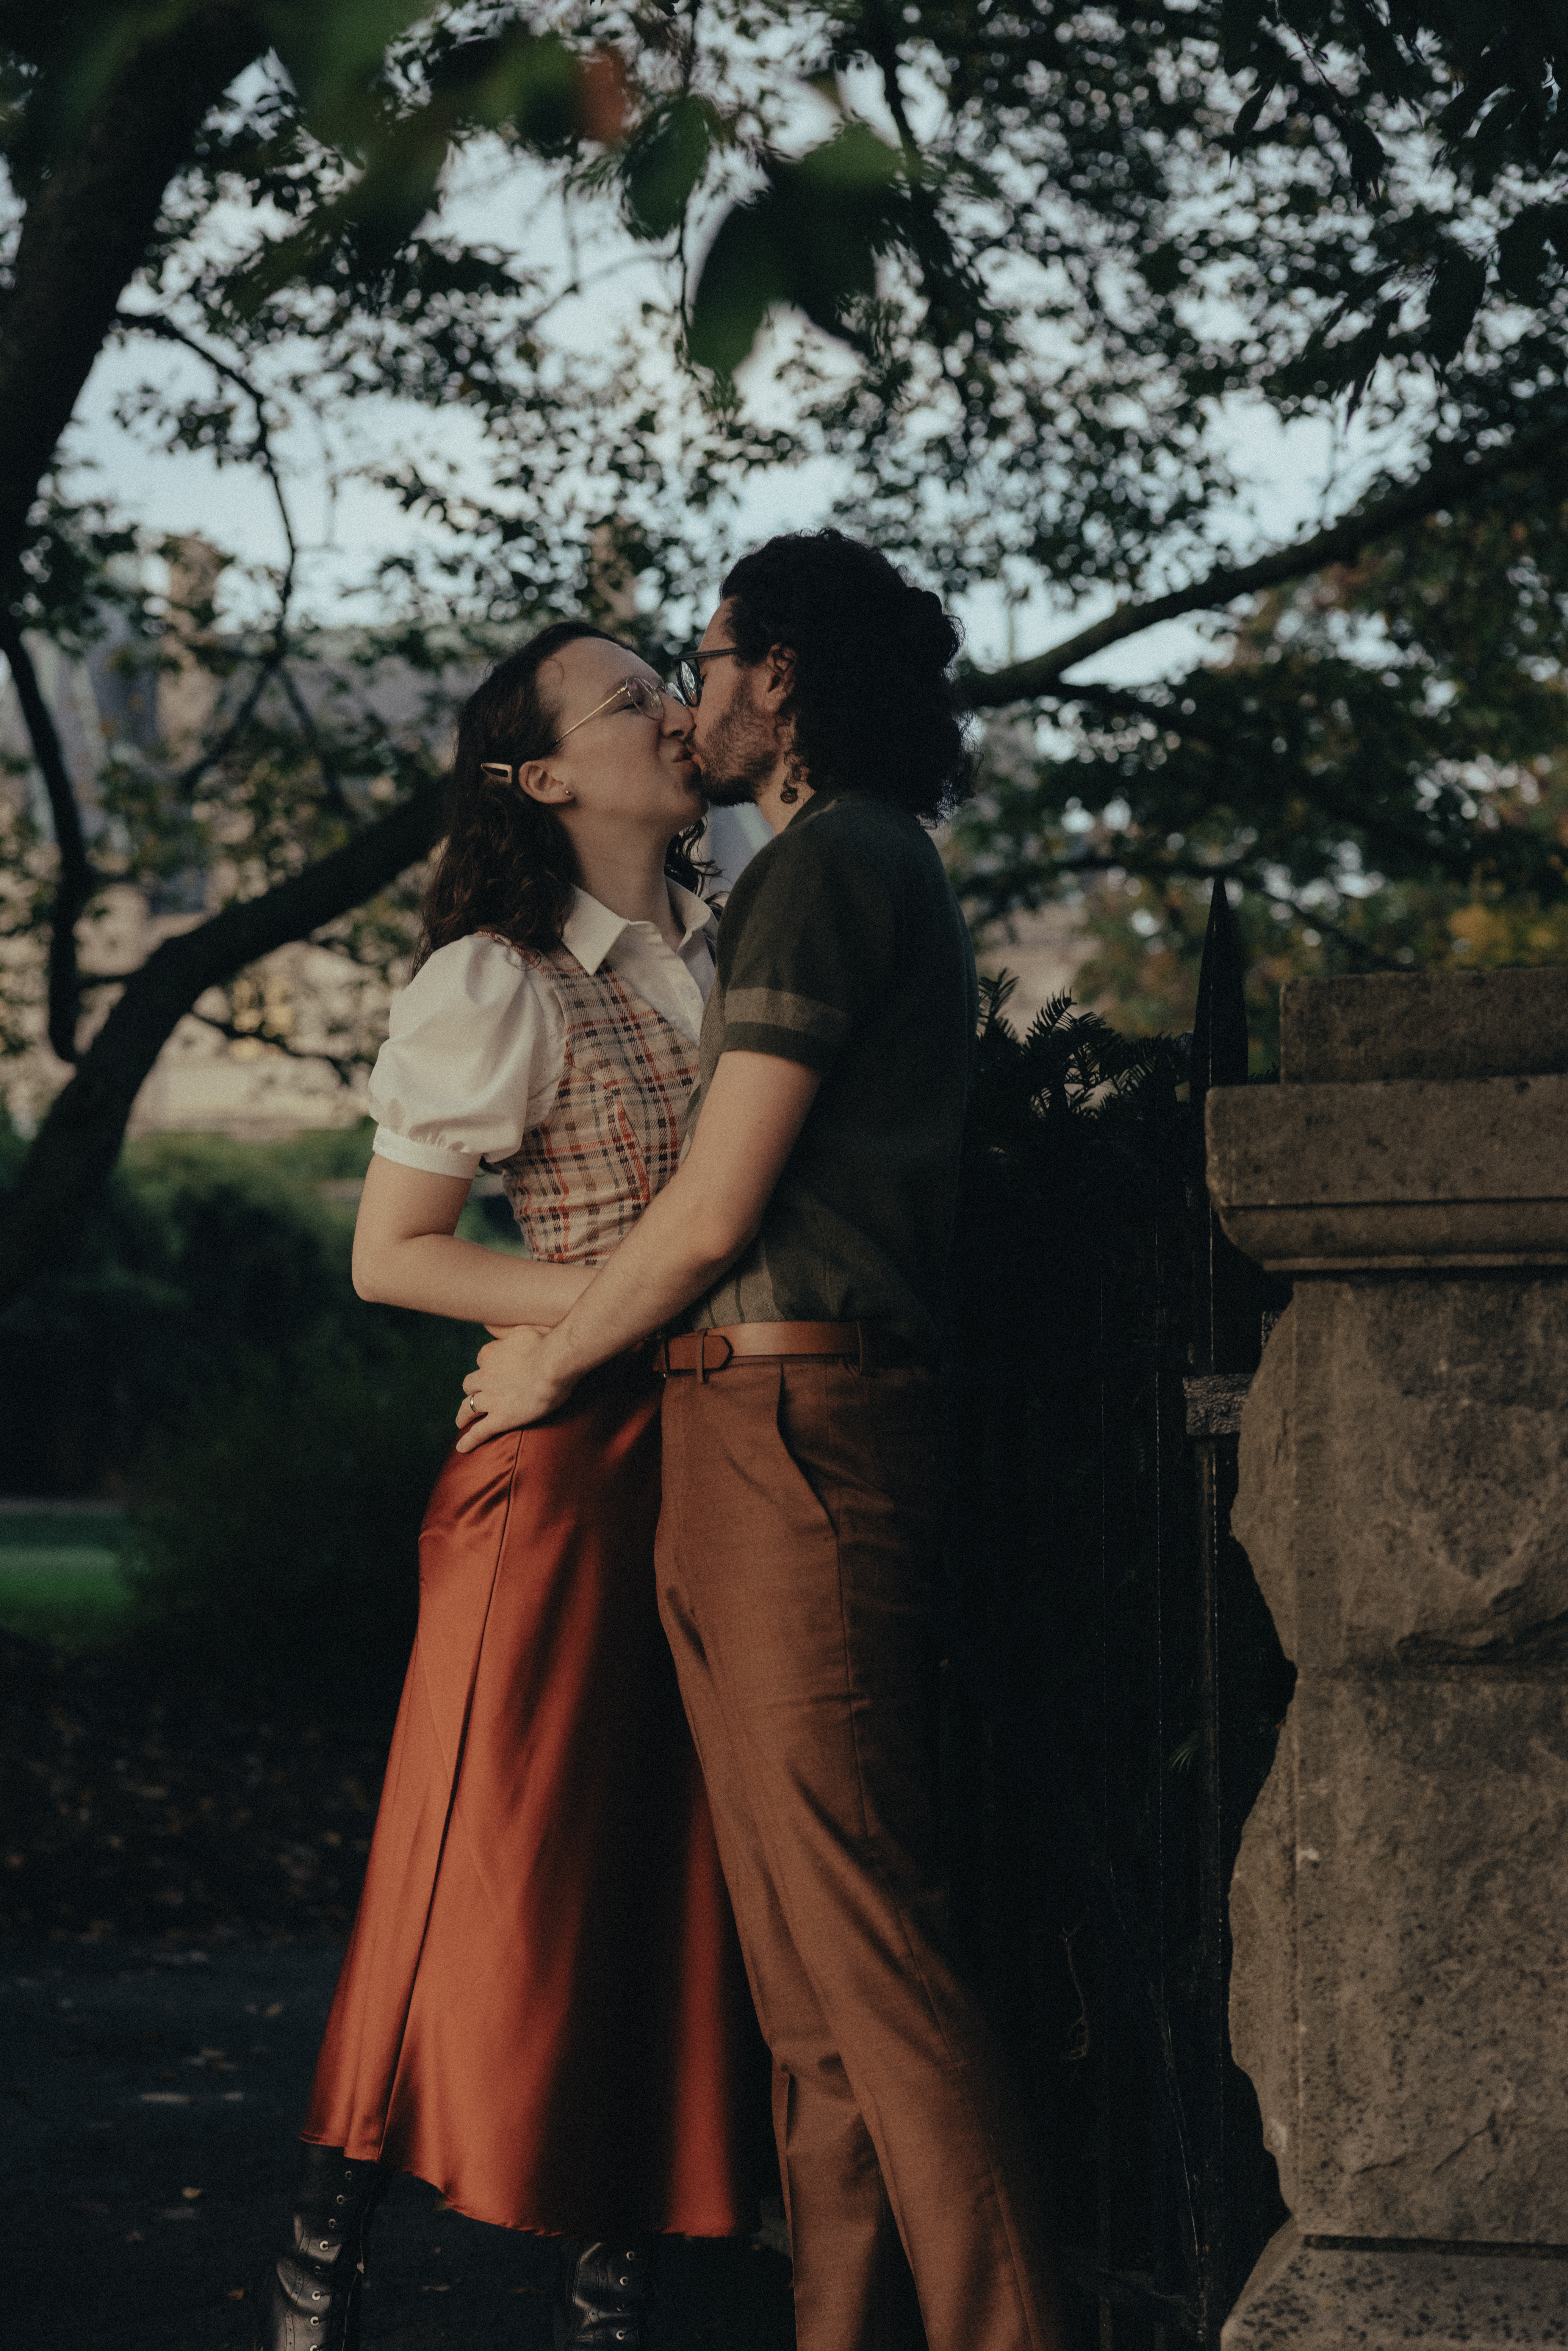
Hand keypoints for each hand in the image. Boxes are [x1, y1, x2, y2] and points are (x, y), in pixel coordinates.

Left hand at [455, 1325, 575, 1449]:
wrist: (555, 1362)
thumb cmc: (547, 1342)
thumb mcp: (522, 1327)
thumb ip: (508, 1329)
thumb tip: (495, 1323)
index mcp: (491, 1354)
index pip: (483, 1359)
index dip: (488, 1366)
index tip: (495, 1370)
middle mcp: (486, 1375)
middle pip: (470, 1384)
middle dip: (472, 1390)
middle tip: (474, 1397)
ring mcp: (491, 1398)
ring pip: (469, 1406)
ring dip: (464, 1413)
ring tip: (462, 1421)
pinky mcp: (500, 1418)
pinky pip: (479, 1431)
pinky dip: (469, 1440)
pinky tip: (462, 1448)